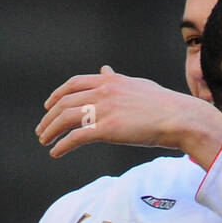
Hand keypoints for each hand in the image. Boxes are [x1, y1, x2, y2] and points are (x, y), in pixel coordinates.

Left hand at [35, 67, 221, 166]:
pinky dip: (63, 145)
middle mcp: (103, 92)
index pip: (74, 84)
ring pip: (66, 118)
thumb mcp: (137, 84)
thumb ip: (117, 78)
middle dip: (49, 116)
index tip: (49, 105)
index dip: (58, 94)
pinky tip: (56, 153)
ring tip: (45, 141)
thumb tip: (104, 69)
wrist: (180, 118)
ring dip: (51, 130)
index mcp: (110, 80)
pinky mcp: (107, 129)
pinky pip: (76, 137)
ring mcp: (104, 110)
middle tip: (42, 130)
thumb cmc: (164, 105)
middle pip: (65, 102)